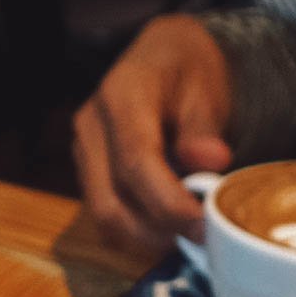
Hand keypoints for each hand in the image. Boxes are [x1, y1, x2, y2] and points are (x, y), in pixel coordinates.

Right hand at [73, 15, 233, 252]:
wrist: (163, 57)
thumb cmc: (187, 72)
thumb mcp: (206, 87)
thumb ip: (203, 128)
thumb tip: (211, 161)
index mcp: (122, 96)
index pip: (136, 162)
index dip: (168, 203)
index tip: (202, 225)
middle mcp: (91, 127)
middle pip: (110, 201)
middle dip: (157, 232)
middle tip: (201, 239)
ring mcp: (84, 153)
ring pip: (104, 217)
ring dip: (146, 239)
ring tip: (187, 235)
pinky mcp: (87, 174)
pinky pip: (105, 217)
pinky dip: (137, 233)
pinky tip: (169, 229)